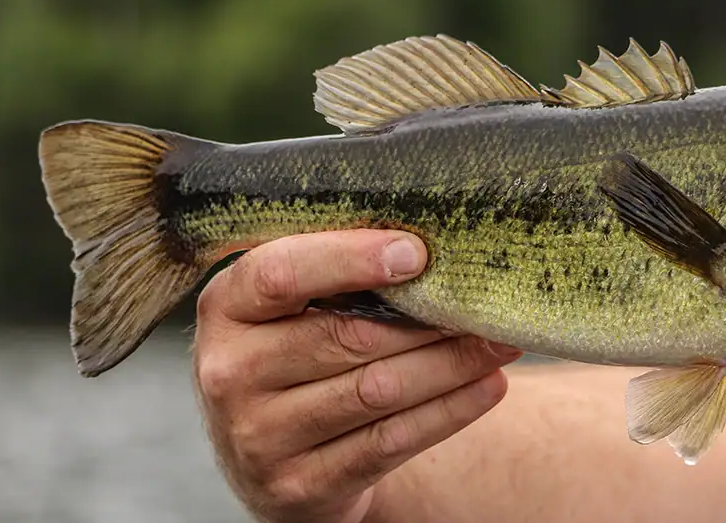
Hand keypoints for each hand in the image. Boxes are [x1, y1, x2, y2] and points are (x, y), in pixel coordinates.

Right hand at [191, 229, 522, 522]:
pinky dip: (449, 411)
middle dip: (428, 320)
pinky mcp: (298, 485)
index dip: (350, 259)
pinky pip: (389, 442)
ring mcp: (258, 436)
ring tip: (500, 343)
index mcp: (225, 309)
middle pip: (346, 337)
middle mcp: (229, 373)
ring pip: (377, 391)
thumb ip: (334, 273)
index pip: (280, 273)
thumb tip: (427, 240)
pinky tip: (487, 387)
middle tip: (486, 303)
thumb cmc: (297, 354)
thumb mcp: (290, 310)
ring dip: (451, 364)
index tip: (416, 252)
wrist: (272, 456)